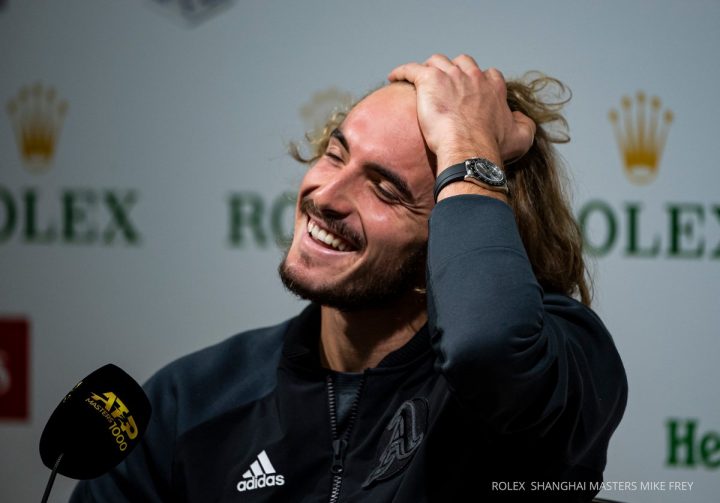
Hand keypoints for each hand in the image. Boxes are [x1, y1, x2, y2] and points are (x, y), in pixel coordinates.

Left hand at [388, 54, 535, 171]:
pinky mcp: (429, 80)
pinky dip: (403, 71)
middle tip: (444, 85)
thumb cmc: (493, 146)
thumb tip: (519, 119)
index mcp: (493, 86)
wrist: (470, 149)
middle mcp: (472, 76)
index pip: (487, 74)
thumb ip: (524, 125)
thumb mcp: (521, 138)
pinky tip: (394, 77)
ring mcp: (450, 75)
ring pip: (437, 61)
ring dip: (430, 69)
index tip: (469, 92)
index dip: (477, 81)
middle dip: (453, 70)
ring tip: (421, 81)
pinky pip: (411, 69)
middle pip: (461, 62)